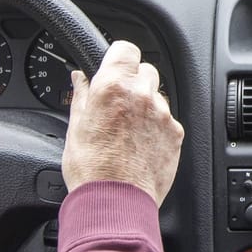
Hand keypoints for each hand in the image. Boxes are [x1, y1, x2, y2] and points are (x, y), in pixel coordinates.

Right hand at [61, 41, 183, 205]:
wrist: (115, 202)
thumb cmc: (91, 169)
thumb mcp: (75, 127)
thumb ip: (82, 95)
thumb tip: (80, 78)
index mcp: (113, 86)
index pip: (126, 49)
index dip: (119, 57)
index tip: (114, 66)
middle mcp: (142, 95)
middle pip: (145, 70)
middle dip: (133, 81)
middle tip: (118, 102)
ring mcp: (162, 115)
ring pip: (157, 96)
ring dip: (146, 105)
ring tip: (128, 130)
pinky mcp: (175, 134)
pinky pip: (167, 120)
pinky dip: (156, 127)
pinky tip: (140, 144)